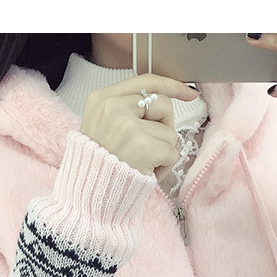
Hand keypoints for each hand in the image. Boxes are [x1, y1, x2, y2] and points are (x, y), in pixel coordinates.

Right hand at [81, 74, 198, 179]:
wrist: (88, 195)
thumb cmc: (99, 165)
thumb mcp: (102, 126)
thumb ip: (127, 110)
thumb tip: (165, 100)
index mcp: (102, 99)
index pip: (145, 81)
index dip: (171, 86)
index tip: (187, 93)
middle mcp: (113, 108)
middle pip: (163, 104)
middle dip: (164, 127)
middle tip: (149, 146)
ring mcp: (128, 126)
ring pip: (170, 132)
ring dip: (162, 152)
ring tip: (141, 163)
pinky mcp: (143, 147)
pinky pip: (172, 153)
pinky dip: (164, 167)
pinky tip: (146, 172)